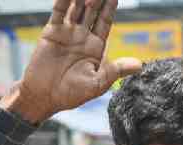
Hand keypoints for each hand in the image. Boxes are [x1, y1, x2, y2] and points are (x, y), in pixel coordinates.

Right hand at [0, 0, 142, 122]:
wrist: (43, 97)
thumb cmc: (71, 94)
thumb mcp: (97, 83)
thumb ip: (116, 70)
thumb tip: (140, 65)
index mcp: (95, 46)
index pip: (105, 20)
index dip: (110, 6)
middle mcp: (82, 36)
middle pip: (92, 10)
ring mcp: (67, 32)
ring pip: (76, 7)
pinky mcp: (52, 31)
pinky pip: (59, 12)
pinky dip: (64, 0)